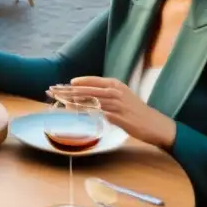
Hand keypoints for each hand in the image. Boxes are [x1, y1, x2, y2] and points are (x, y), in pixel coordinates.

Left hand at [49, 76, 176, 149]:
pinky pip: (97, 112)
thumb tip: (86, 98)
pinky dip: (84, 111)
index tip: (59, 85)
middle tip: (51, 90)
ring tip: (57, 100)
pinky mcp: (118, 116)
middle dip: (67, 90)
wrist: (155, 125)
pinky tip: (74, 112)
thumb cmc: (136, 112)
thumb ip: (105, 96)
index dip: (73, 83)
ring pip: (89, 99)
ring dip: (71, 100)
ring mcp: (117, 103)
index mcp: (115, 84)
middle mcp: (115, 91)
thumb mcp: (121, 98)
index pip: (90, 81)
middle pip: (86, 89)